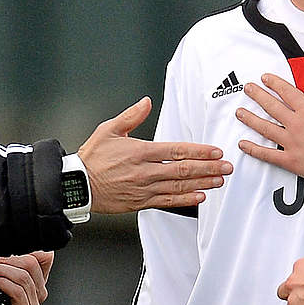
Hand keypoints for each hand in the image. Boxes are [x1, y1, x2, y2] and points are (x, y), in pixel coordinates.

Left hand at [0, 251, 54, 304]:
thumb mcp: (2, 272)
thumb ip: (9, 260)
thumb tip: (4, 247)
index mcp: (39, 278)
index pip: (45, 256)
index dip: (28, 248)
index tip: (5, 251)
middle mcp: (40, 290)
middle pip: (31, 264)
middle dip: (6, 260)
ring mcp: (35, 303)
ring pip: (22, 277)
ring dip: (0, 271)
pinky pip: (17, 291)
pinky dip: (1, 283)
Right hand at [78, 97, 232, 212]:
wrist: (77, 186)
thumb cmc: (92, 158)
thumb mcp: (108, 130)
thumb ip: (131, 116)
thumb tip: (146, 102)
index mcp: (140, 151)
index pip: (177, 151)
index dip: (199, 152)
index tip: (215, 151)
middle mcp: (145, 171)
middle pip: (183, 170)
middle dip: (208, 168)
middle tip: (227, 167)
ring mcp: (144, 188)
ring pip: (179, 187)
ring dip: (202, 184)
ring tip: (219, 181)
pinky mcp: (140, 202)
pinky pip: (167, 202)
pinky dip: (185, 200)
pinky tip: (200, 197)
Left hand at [236, 72, 303, 182]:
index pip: (287, 92)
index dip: (274, 83)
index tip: (264, 78)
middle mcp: (296, 124)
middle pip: (272, 107)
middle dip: (258, 95)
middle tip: (247, 89)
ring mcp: (290, 142)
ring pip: (265, 128)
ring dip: (250, 119)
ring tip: (239, 112)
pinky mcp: (290, 160)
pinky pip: (268, 154)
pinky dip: (254, 149)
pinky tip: (243, 144)